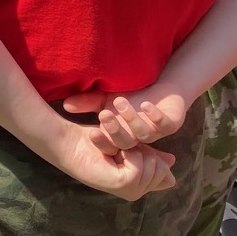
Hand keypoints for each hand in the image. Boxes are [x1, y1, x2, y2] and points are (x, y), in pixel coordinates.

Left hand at [48, 125, 177, 201]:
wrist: (72, 141)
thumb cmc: (97, 141)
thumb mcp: (133, 146)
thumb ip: (152, 156)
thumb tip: (172, 161)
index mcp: (139, 185)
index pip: (168, 177)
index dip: (152, 156)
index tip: (130, 150)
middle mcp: (135, 192)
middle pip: (162, 169)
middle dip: (143, 151)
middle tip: (120, 150)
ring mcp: (129, 192)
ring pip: (153, 167)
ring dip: (134, 150)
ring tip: (115, 151)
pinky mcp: (122, 185)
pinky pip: (141, 166)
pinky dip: (128, 153)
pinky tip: (113, 154)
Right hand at [61, 86, 189, 155]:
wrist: (160, 90)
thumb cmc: (131, 97)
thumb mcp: (105, 99)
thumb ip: (87, 103)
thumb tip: (66, 104)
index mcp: (120, 138)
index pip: (109, 145)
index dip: (101, 140)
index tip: (90, 132)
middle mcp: (137, 140)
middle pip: (125, 142)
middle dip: (114, 130)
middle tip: (104, 114)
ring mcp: (154, 133)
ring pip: (142, 134)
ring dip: (131, 119)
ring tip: (119, 102)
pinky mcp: (170, 123)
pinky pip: (163, 124)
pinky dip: (155, 116)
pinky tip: (146, 106)